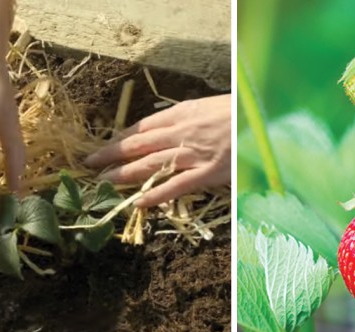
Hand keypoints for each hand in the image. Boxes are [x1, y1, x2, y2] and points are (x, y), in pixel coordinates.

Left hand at [85, 94, 230, 207]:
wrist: (265, 120)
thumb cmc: (240, 112)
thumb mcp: (209, 106)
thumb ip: (186, 118)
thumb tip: (164, 131)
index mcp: (182, 113)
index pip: (141, 128)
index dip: (119, 139)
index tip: (103, 147)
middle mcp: (182, 133)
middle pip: (138, 146)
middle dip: (110, 156)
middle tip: (89, 166)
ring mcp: (193, 154)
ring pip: (150, 165)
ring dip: (123, 174)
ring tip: (103, 183)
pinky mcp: (208, 173)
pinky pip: (177, 186)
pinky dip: (156, 194)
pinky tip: (138, 203)